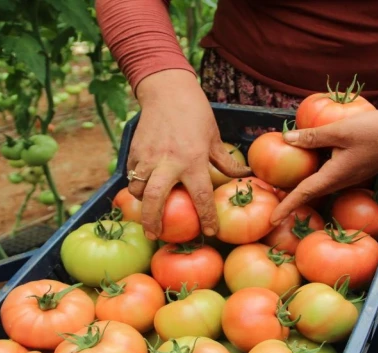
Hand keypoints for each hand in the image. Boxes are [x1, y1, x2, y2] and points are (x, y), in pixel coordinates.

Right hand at [129, 69, 250, 239]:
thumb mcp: (214, 138)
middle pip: (156, 199)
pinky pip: (132, 175)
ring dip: (142, 203)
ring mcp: (148, 157)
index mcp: (193, 160)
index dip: (207, 218)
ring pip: (138, 189)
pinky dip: (136, 184)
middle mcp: (169, 162)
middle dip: (153, 222)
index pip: (201, 197)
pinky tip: (142, 189)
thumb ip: (226, 161)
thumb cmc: (196, 114)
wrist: (167, 91)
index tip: (210, 233)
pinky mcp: (134, 151)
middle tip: (156, 236)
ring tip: (148, 211)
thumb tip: (244, 175)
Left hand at [270, 102, 377, 224]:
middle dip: (287, 197)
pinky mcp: (352, 168)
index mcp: (335, 176)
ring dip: (298, 184)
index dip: (286, 207)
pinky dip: (311, 171)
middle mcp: (340, 181)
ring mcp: (347, 176)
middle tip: (265, 196)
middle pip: (308, 191)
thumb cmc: (376, 131)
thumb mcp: (340, 130)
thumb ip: (313, 136)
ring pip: (317, 183)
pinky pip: (326, 173)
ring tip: (277, 181)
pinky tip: (304, 159)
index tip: (271, 221)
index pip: (304, 194)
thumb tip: (286, 139)